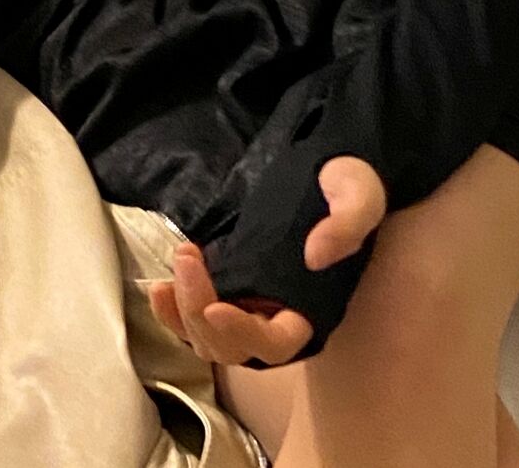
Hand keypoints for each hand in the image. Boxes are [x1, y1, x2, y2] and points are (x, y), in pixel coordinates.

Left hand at [149, 156, 386, 366]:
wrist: (333, 170)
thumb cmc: (350, 183)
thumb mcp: (358, 194)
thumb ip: (346, 223)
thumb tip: (316, 255)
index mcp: (314, 307)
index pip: (277, 342)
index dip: (244, 333)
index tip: (215, 309)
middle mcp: (281, 316)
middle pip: (234, 347)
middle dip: (199, 313)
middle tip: (187, 259)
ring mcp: (255, 305)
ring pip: (210, 339)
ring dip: (182, 315)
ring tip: (167, 274)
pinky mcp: (234, 288)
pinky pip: (199, 317)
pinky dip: (174, 312)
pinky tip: (160, 288)